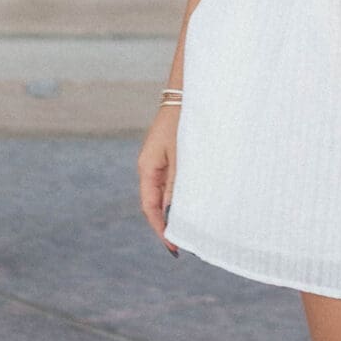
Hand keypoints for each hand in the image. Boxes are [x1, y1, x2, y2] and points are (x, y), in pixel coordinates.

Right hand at [136, 102, 180, 255]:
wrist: (186, 92)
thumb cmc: (183, 121)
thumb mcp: (181, 155)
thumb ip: (176, 184)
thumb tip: (171, 212)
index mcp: (147, 168)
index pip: (150, 207)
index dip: (160, 229)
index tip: (174, 248)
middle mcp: (149, 167)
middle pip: (155, 204)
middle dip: (168, 224)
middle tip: (185, 245)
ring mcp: (159, 161)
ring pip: (164, 194)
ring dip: (175, 211)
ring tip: (192, 229)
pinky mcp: (169, 156)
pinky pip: (171, 182)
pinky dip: (180, 196)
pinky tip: (193, 204)